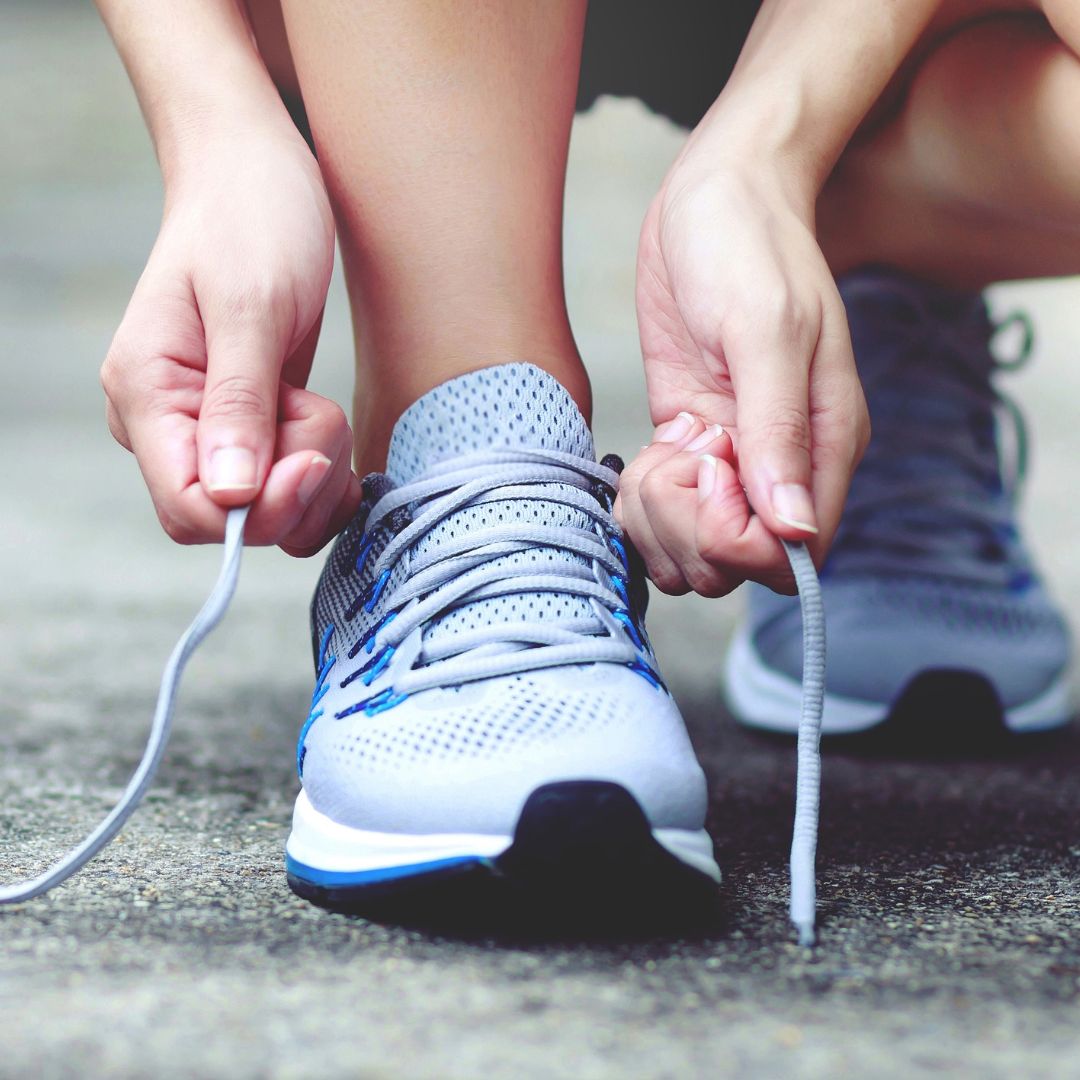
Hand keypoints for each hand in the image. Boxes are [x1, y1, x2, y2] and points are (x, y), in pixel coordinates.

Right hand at [101, 124, 360, 555]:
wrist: (257, 177)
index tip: (310, 458)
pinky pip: (288, 492)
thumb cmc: (250, 219)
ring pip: (269, 513)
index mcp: (146, 396)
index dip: (257, 510)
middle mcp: (170, 425)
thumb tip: (231, 496)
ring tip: (321, 406)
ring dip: (316, 480)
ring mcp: (210, 431)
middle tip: (321, 415)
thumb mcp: (250, 305)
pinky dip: (323, 479)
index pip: (188, 509)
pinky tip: (334, 437)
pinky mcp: (251, 430)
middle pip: (233, 521)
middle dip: (296, 488)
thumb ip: (239, 402)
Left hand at [619, 160, 868, 594]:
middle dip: (687, 527)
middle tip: (680, 452)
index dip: (736, 537)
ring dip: (658, 516)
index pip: (792, 555)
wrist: (713, 199)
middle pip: (734, 565)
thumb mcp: (765, 329)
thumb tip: (790, 528)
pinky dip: (643, 500)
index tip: (709, 466)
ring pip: (692, 551)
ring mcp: (732, 462)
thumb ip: (777, 428)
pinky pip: (662, 515)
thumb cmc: (748, 247)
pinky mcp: (689, 449)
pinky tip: (651, 448)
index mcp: (824, 446)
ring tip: (664, 447)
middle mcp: (781, 467)